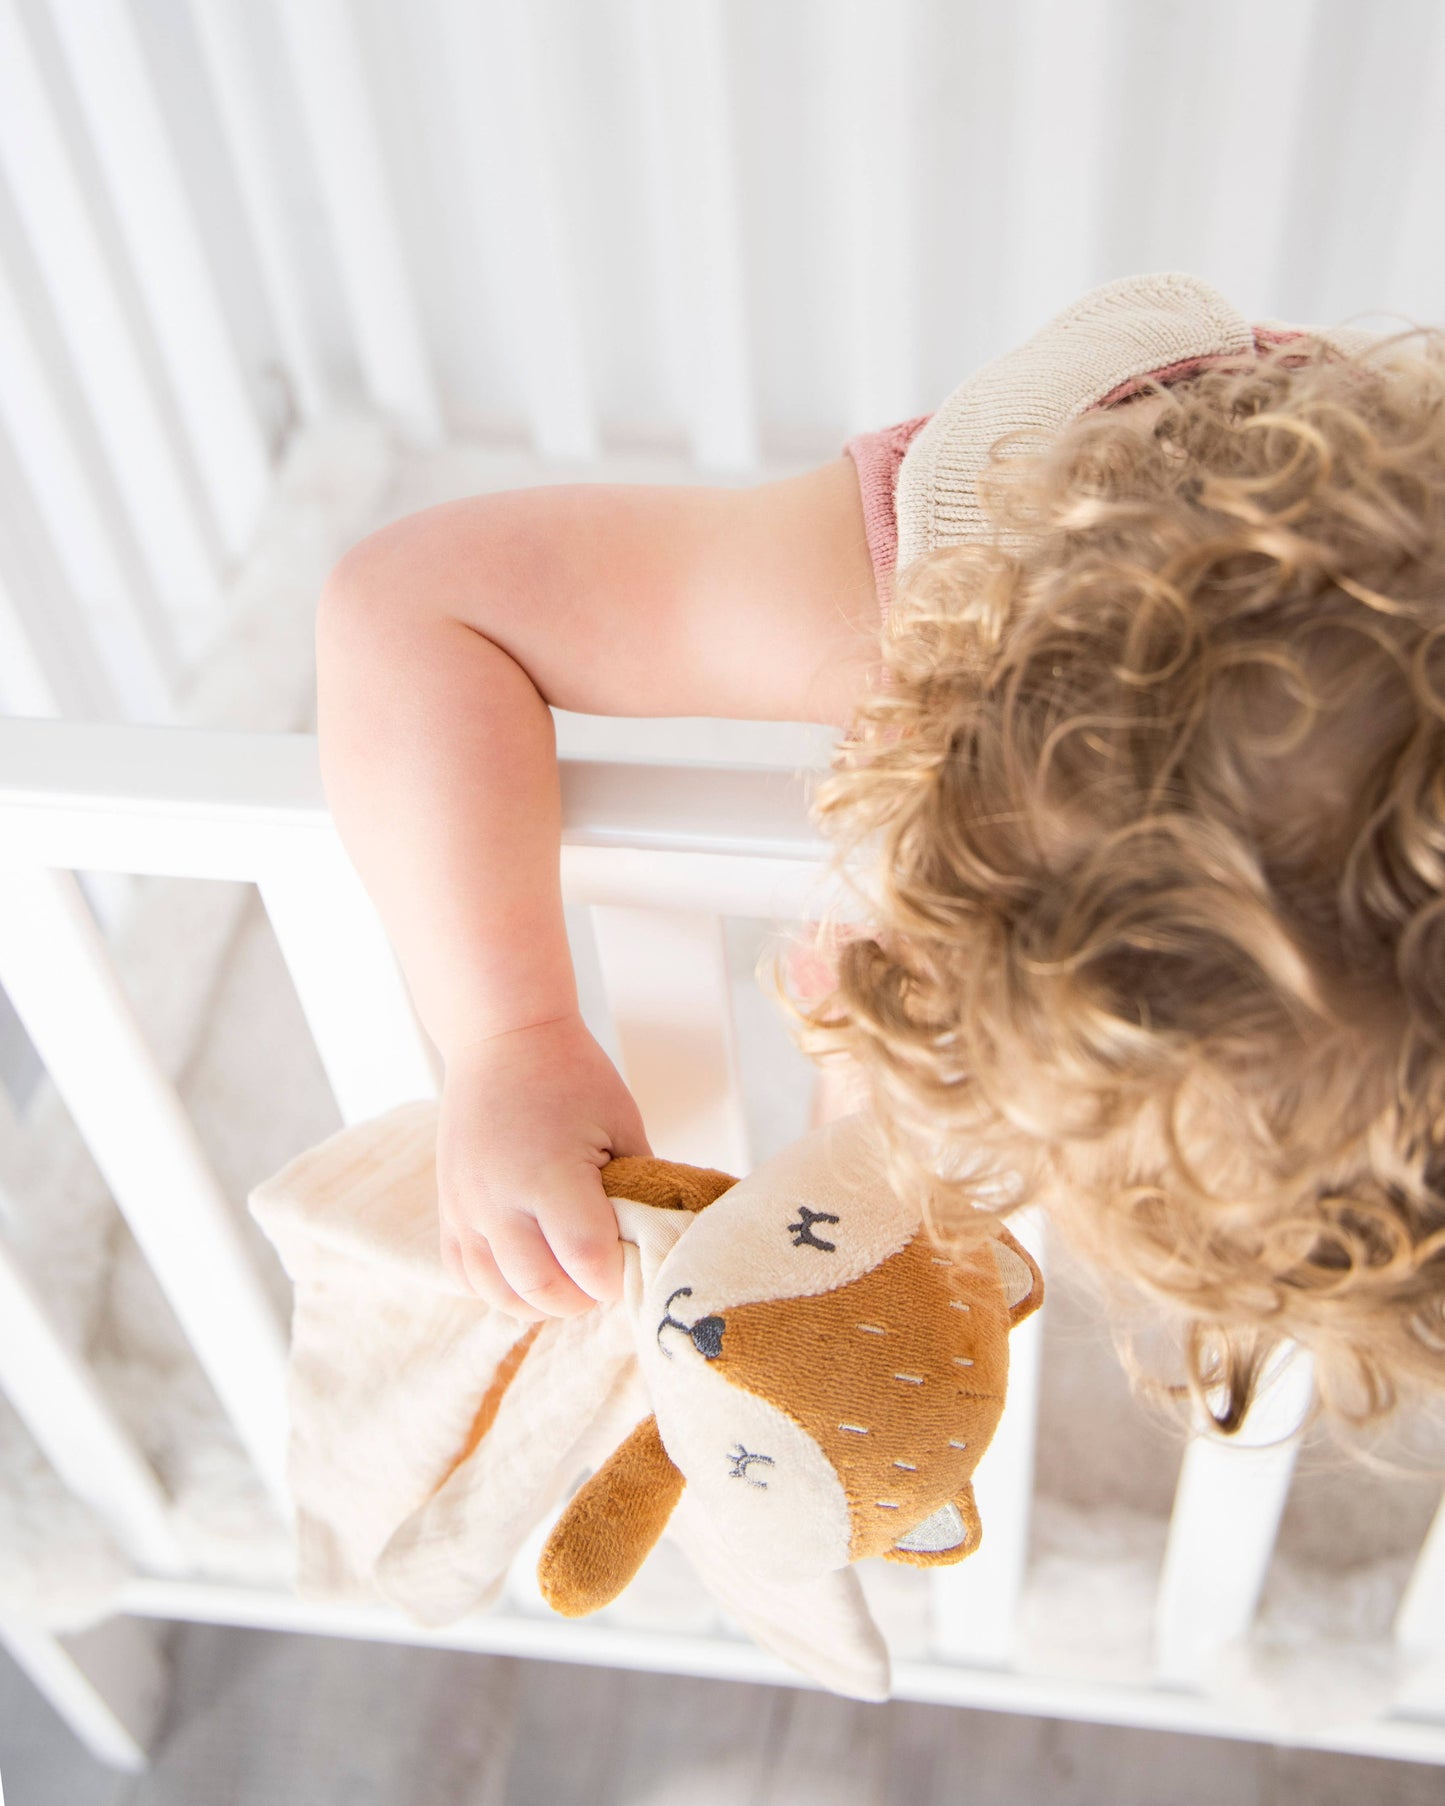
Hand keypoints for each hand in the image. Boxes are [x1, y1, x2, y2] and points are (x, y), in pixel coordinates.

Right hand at [436, 1013, 651, 1318]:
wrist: (503, 1040)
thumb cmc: (572, 1076)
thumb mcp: (622, 1124)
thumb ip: (639, 1187)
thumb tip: (654, 1240)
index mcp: (550, 1174)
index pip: (587, 1261)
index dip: (615, 1278)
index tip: (630, 1266)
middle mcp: (499, 1198)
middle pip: (542, 1289)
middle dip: (582, 1300)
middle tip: (603, 1281)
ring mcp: (466, 1207)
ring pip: (500, 1294)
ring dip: (541, 1302)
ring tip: (569, 1282)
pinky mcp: (448, 1209)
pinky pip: (466, 1275)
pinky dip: (499, 1288)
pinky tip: (528, 1272)